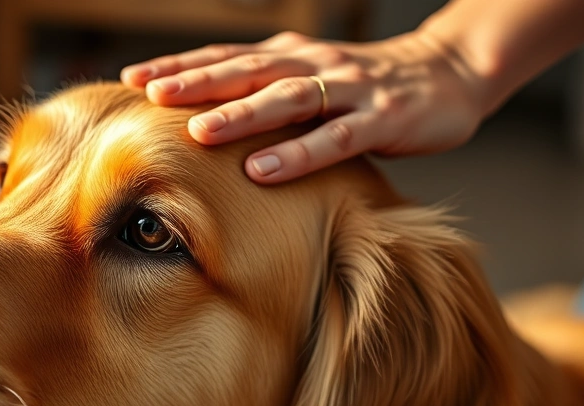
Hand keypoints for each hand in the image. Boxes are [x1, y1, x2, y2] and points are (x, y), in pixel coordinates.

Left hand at [121, 31, 489, 183]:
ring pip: (287, 99)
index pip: (227, 57)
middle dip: (197, 82)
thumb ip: (265, 95)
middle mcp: (313, 64)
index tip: (133, 78)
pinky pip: (336, 137)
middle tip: (151, 95)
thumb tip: (202, 119)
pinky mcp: (383, 118)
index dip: (181, 65)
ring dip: (241, 114)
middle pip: (246, 70)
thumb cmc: (365, 86)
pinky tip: (262, 170)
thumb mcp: (310, 82)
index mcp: (291, 56)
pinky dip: (298, 154)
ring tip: (198, 132)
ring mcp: (349, 89)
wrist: (449, 73)